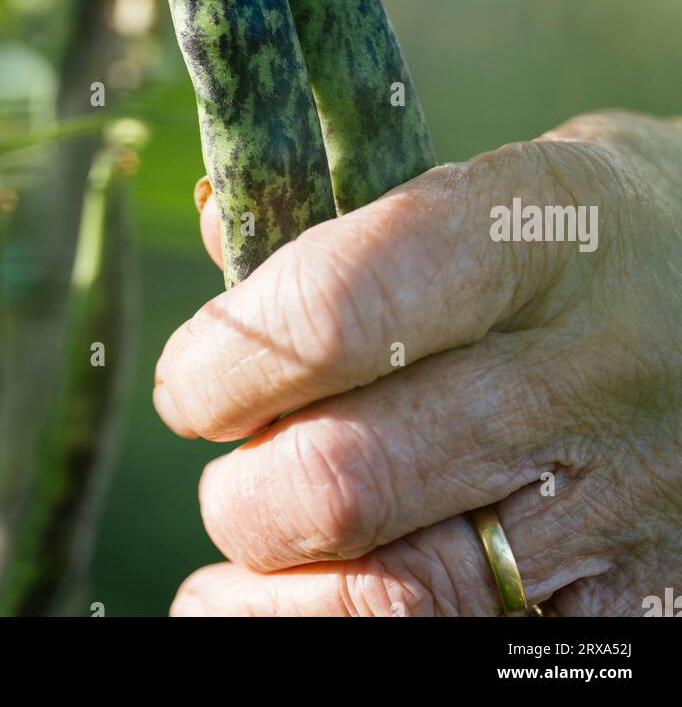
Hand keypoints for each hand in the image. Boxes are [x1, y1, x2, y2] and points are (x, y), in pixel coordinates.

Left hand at [156, 112, 681, 614]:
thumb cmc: (603, 239)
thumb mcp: (510, 184)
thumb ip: (366, 220)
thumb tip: (218, 248)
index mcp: (543, 230)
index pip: (342, 307)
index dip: (232, 356)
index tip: (199, 379)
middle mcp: (587, 374)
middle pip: (344, 477)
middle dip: (243, 488)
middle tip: (236, 463)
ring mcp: (622, 506)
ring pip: (392, 599)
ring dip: (274, 590)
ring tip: (245, 558)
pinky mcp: (641, 605)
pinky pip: (459, 653)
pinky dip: (350, 638)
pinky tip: (315, 607)